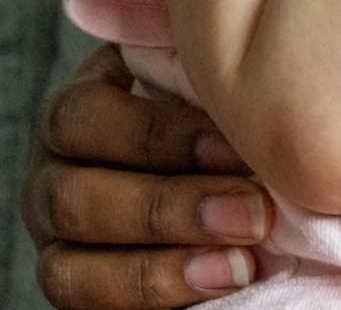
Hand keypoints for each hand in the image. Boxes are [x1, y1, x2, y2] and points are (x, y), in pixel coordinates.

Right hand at [20, 44, 274, 309]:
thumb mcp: (210, 86)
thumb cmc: (221, 118)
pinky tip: (220, 286)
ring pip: (72, 266)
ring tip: (241, 264)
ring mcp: (60, 238)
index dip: (159, 135)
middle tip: (255, 214)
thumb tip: (266, 72)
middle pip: (76, 196)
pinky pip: (91, 306)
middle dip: (171, 209)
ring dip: (164, 268)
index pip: (85, 117)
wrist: (223, 177)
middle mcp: (56, 173)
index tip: (236, 147)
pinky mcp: (79, 282)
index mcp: (82, 108)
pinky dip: (157, 299)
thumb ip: (213, 79)